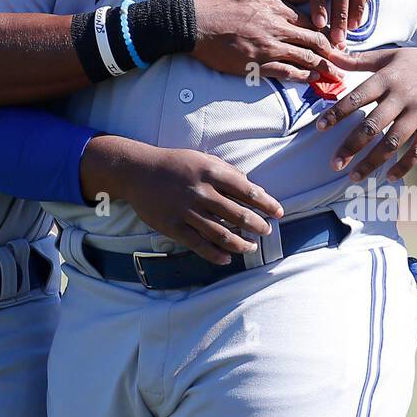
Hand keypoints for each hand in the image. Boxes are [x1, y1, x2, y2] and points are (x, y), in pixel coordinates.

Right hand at [80, 135, 283, 263]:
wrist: (138, 171)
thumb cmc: (174, 164)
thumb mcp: (202, 159)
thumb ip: (227, 171)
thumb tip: (251, 185)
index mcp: (211, 172)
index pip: (247, 190)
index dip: (266, 203)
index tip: (278, 213)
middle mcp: (201, 192)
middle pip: (237, 214)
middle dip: (257, 225)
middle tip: (267, 231)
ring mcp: (187, 211)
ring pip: (221, 234)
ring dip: (241, 243)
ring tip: (251, 247)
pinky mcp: (173, 226)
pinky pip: (199, 245)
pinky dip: (215, 254)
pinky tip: (227, 258)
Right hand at [192, 0, 341, 84]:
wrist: (194, 22)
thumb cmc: (219, 0)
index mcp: (278, 7)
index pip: (313, 20)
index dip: (329, 30)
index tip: (340, 37)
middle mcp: (278, 28)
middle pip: (315, 41)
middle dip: (334, 52)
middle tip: (346, 59)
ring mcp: (268, 49)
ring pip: (306, 59)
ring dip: (324, 68)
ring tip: (337, 75)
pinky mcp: (256, 65)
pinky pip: (286, 73)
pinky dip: (303, 77)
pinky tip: (313, 80)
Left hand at [316, 46, 416, 182]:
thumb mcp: (390, 56)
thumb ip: (358, 60)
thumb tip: (330, 54)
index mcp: (387, 78)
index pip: (357, 97)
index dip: (337, 113)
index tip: (320, 128)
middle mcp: (402, 96)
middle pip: (372, 125)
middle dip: (351, 146)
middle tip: (334, 163)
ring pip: (392, 142)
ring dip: (372, 162)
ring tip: (354, 176)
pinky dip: (404, 166)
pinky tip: (389, 177)